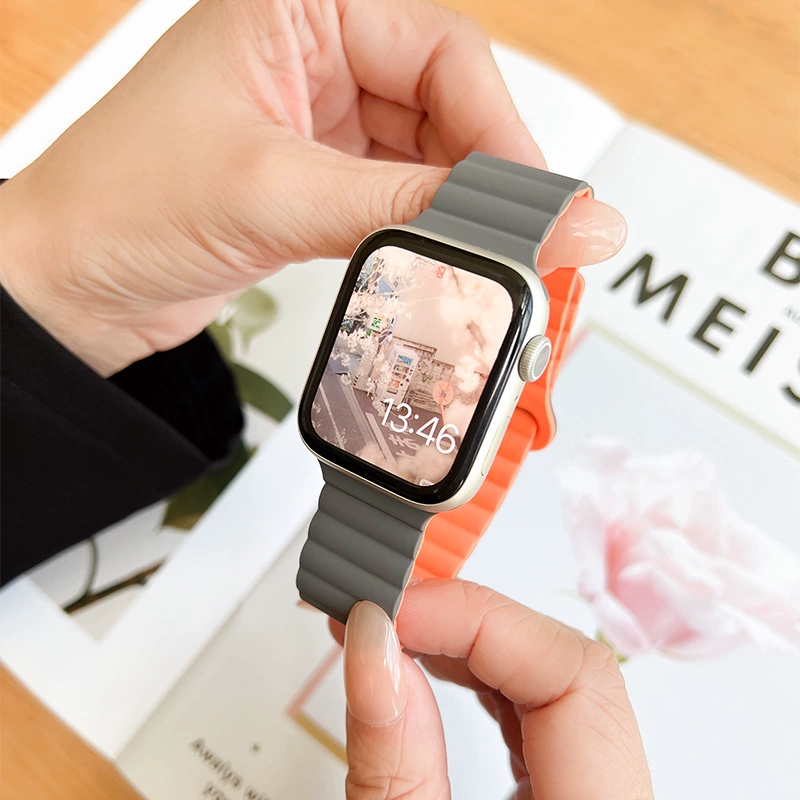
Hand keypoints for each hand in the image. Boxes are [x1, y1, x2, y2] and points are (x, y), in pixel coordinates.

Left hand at [0, 0, 625, 375]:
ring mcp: (321, 124)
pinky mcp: (320, 183)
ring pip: (430, 158)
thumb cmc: (120, 206)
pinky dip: (424, 234)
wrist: (69, 287)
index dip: (498, 130)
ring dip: (460, 212)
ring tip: (487, 259)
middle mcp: (315, 56)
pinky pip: (399, 199)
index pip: (440, 52)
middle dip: (488, 178)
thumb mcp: (280, 194)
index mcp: (299, 8)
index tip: (536, 201)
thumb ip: (414, 208)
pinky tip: (438, 260)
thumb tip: (528, 219)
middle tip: (529, 240)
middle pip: (447, 105)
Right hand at [334, 580, 653, 798]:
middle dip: (464, 624)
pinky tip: (429, 667)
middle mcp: (618, 799)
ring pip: (551, 683)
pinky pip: (537, 716)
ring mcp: (596, 791)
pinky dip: (478, 680)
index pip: (575, 672)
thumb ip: (394, 762)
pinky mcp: (566, 792)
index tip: (393, 611)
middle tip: (379, 612)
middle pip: (564, 667)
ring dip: (467, 646)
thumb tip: (371, 645)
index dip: (479, 620)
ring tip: (391, 633)